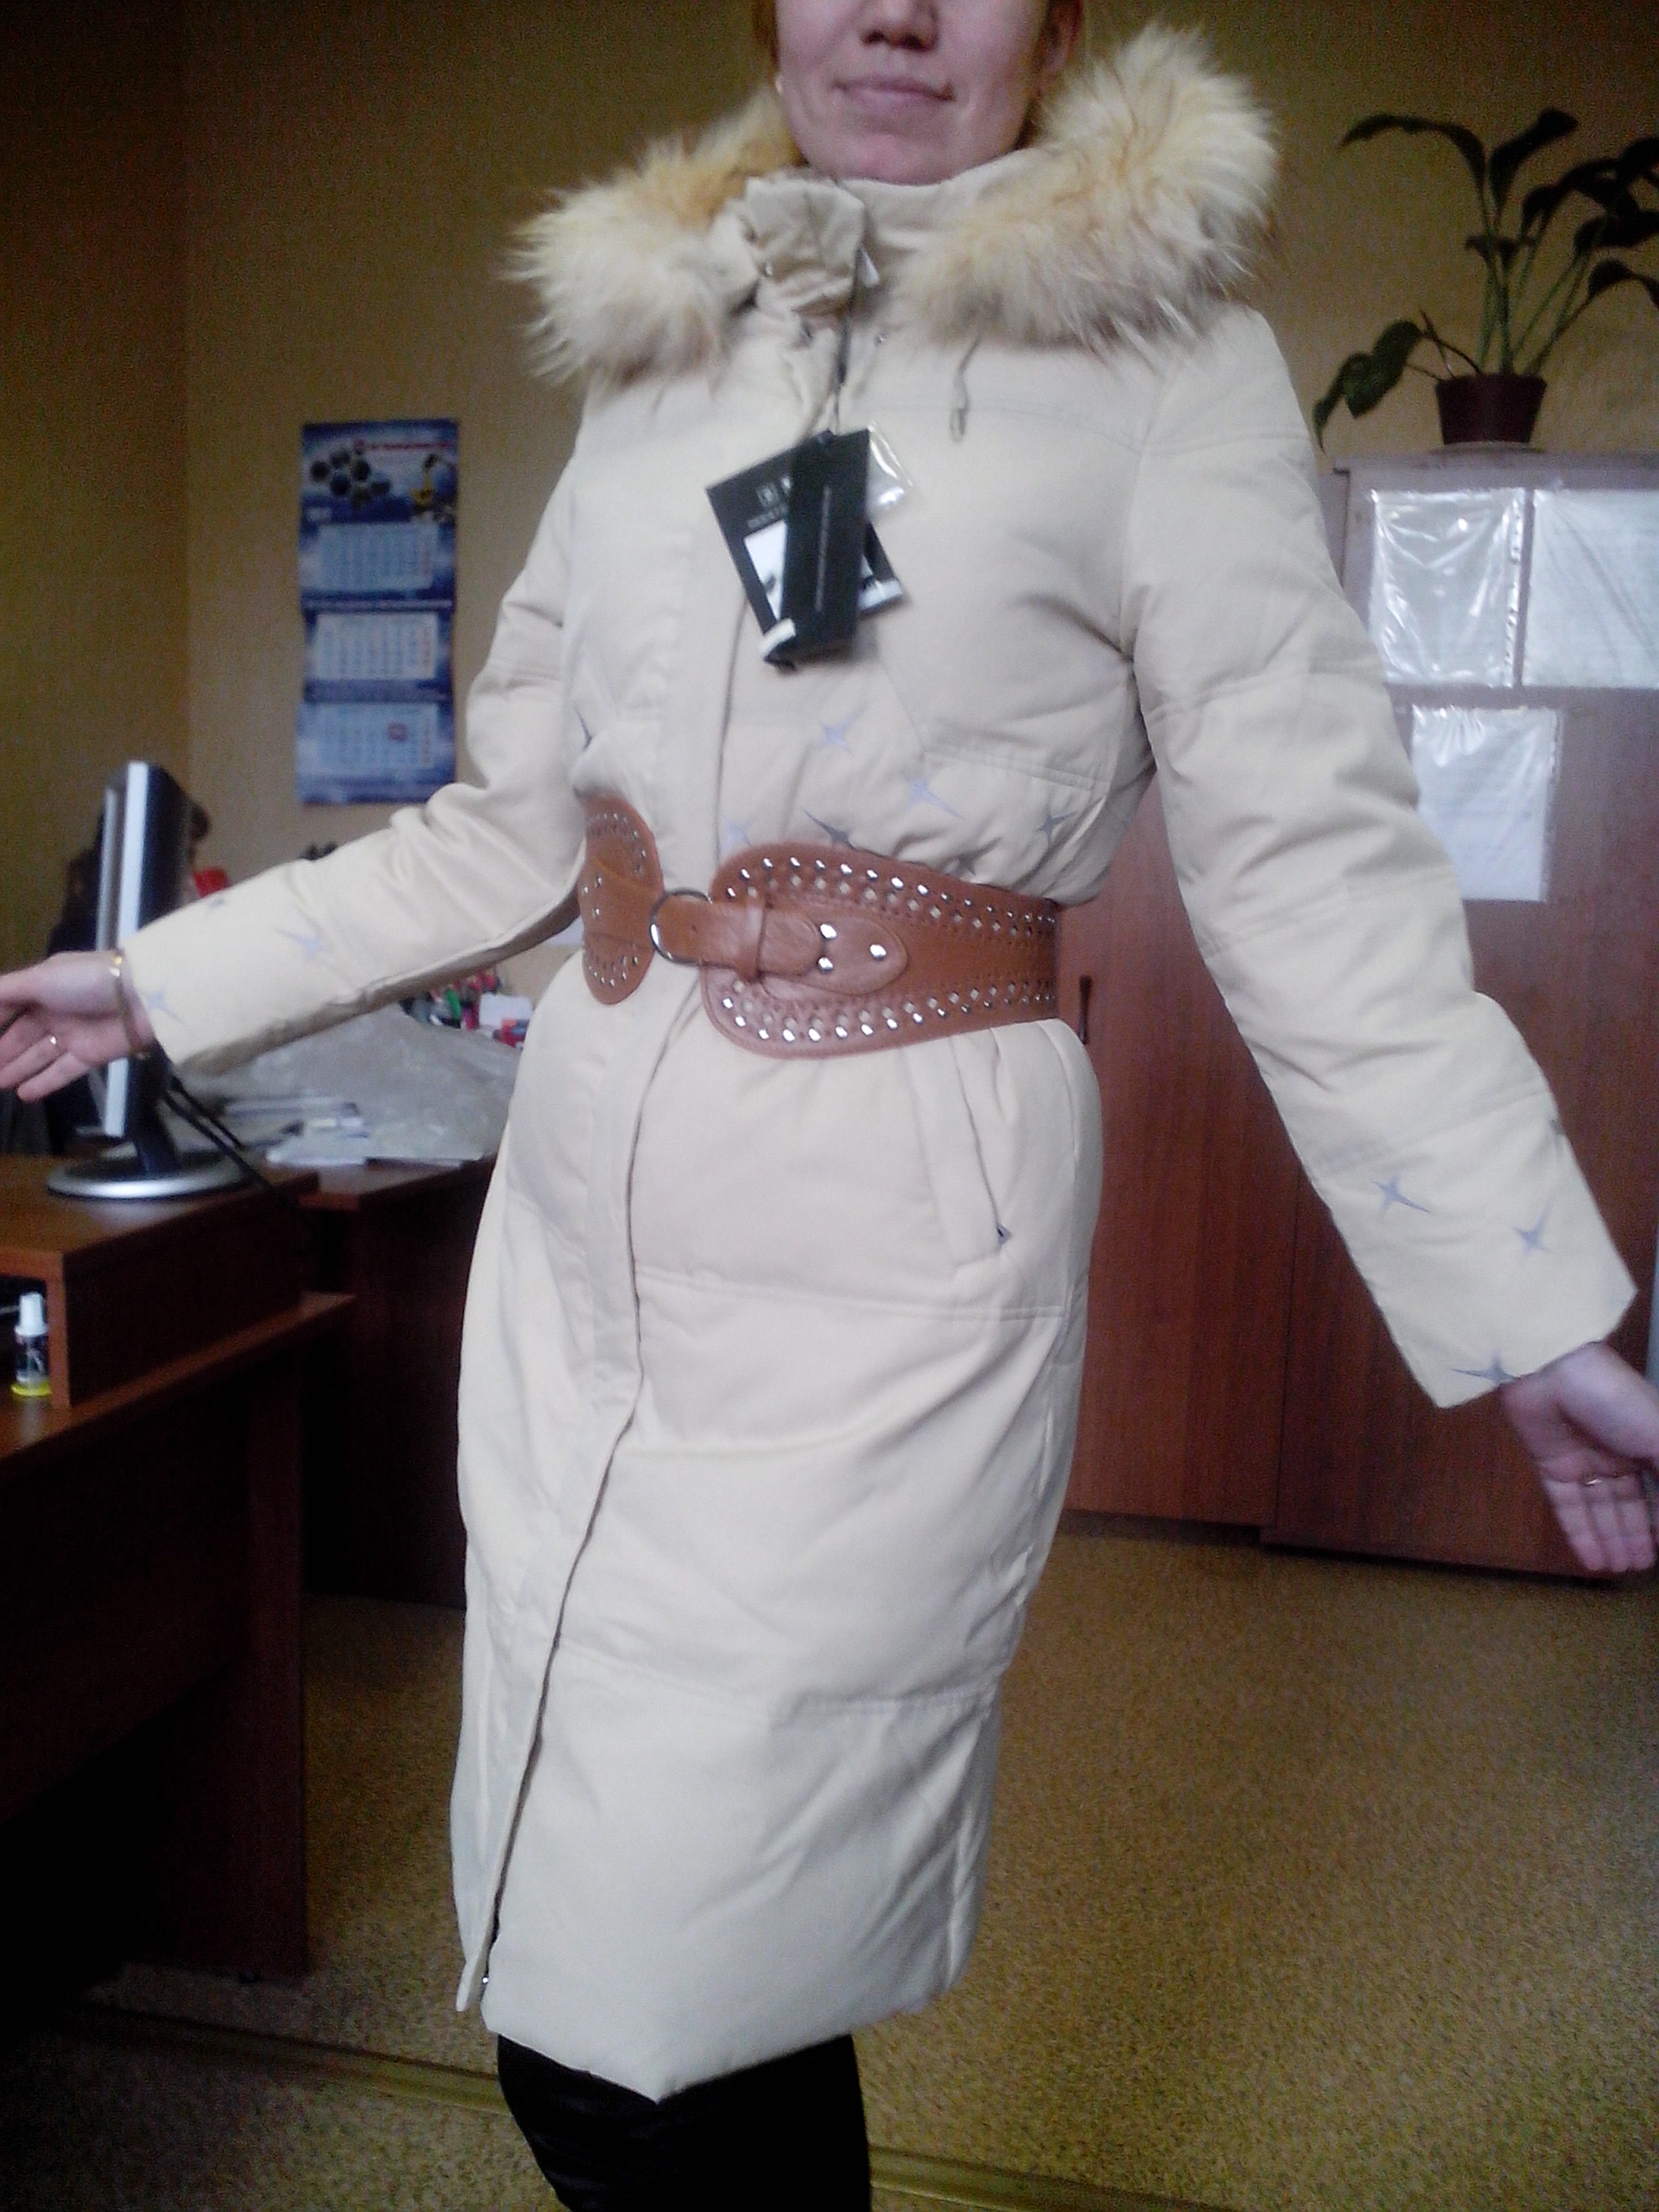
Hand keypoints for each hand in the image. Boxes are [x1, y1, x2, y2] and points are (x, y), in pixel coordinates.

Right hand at [0, 952, 155, 1099]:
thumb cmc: (85, 981)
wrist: (140, 997)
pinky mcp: (90, 1056)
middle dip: (2, 1052)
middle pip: (22, 1036)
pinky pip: (61, 1072)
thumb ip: (5, 991)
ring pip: (38, 1056)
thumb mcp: (39, 978)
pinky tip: (22, 1095)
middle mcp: (55, 1011)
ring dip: (17, 1070)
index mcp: (43, 987)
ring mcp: (73, 1035)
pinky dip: (43, 1083)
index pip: (9, 1007)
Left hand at [1501, 1341, 1658, 1574]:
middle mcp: (1617, 1452)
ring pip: (1599, 1508)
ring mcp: (1583, 1459)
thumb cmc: (1616, 1399)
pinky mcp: (1550, 1464)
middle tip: (1640, 1568)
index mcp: (1647, 1441)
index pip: (1657, 1488)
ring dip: (1610, 1540)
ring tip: (1621, 1570)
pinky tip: (1593, 1561)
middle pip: (1628, 1502)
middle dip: (1636, 1535)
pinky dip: (1580, 1534)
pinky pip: (1567, 1505)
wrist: (1553, 1371)